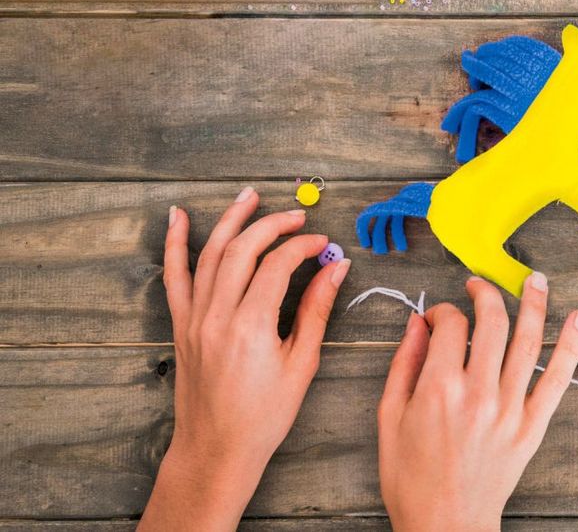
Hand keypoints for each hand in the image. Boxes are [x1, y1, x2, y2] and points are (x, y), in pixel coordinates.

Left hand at [140, 187, 350, 530]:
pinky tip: (177, 217)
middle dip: (272, 225)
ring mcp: (194, 318)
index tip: (323, 245)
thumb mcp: (301, 364)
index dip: (303, 247)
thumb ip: (316, 311)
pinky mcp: (182, 324)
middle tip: (298, 216)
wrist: (216, 448)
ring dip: (230, 220)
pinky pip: (175, 276)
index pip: (277, 265)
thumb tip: (336, 268)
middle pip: (243, 250)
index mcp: (251, 327)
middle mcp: (217, 316)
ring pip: (210, 254)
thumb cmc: (264, 415)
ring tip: (249, 195)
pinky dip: (175, 244)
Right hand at [379, 273, 577, 531]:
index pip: (451, 325)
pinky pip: (557, 379)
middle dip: (486, 293)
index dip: (443, 311)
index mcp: (439, 389)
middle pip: (493, 323)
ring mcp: (509, 409)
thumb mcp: (390, 418)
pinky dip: (571, 345)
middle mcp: (478, 392)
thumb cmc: (411, 478)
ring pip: (528, 342)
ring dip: (535, 303)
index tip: (438, 317)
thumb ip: (404, 365)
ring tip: (536, 279)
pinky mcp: (531, 426)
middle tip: (479, 285)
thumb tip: (417, 324)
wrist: (445, 525)